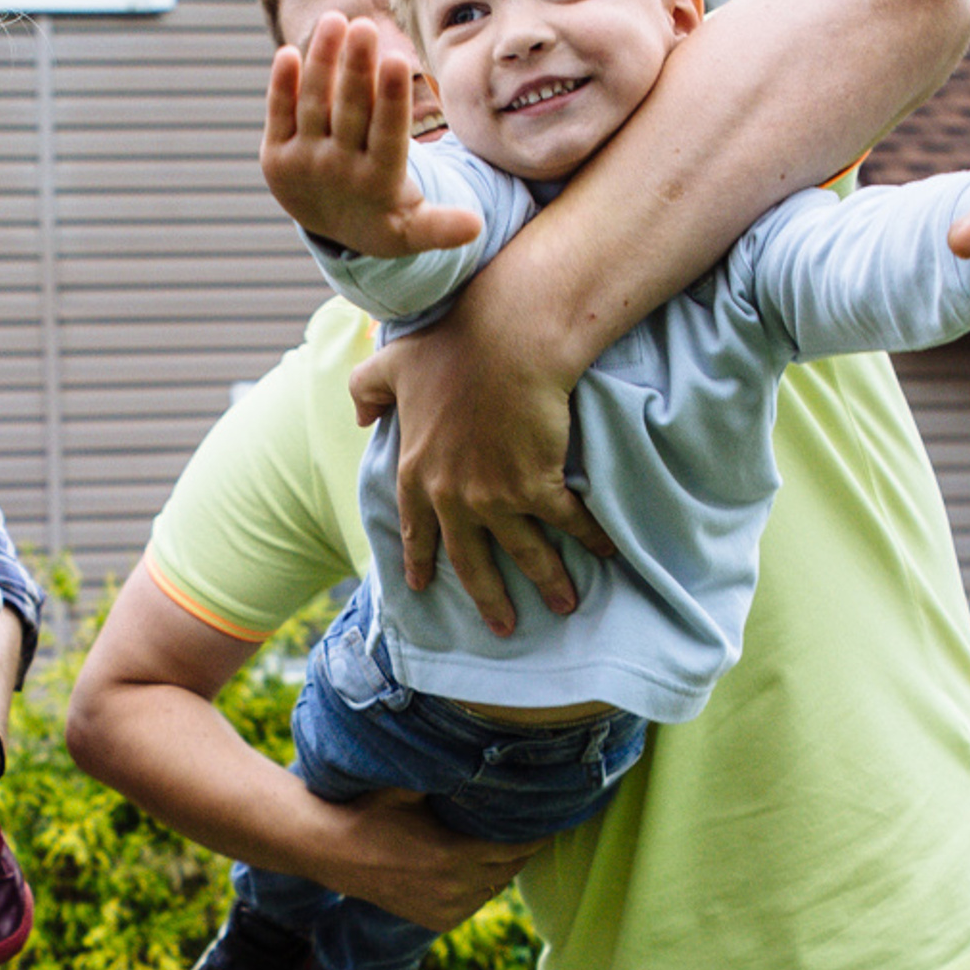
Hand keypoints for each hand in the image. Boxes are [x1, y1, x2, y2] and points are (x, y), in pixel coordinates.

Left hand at [262, 14, 479, 257]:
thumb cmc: (387, 216)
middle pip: (349, 112)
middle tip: (363, 26)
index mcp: (379, 182)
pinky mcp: (276, 156)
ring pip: (313, 106)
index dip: (390, 98)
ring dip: (322, 63)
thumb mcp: (414, 229)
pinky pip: (279, 116)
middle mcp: (339, 169)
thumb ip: (441, 227)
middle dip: (355, 69)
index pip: (386, 134)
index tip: (396, 60)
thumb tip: (477, 227)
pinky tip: (289, 52)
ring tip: (335, 21)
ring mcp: (304, 162)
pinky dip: (282, 86)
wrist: (333, 232)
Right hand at [297, 788, 535, 932]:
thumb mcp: (408, 786)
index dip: (533, 835)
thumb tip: (478, 749)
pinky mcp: (435, 921)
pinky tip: (473, 870)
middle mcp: (454, 888)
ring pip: (492, 889)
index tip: (546, 819)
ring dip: (499, 870)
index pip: (514, 848)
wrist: (331, 850)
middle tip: (526, 829)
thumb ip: (443, 774)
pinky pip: (473, 904)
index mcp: (453, 854)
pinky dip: (478, 889)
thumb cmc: (371, 810)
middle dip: (520, 851)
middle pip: (509, 870)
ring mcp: (445, 909)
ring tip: (502, 847)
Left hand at [348, 293, 611, 635]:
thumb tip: (363, 417)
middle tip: (501, 626)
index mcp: (416, 472)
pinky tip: (606, 550)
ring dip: (548, 580)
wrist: (503, 342)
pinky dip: (590, 537)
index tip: (423, 586)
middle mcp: (451, 495)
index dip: (420, 559)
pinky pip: (567, 521)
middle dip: (488, 597)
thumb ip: (366, 390)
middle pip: (470, 560)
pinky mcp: (536, 484)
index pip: (416, 528)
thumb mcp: (390, 365)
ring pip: (524, 551)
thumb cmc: (448, 346)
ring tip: (565, 603)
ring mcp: (494, 496)